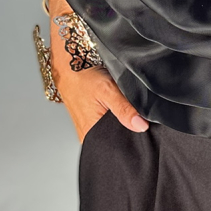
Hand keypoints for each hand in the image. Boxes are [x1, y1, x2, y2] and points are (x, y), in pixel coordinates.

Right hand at [49, 13, 148, 142]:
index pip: (116, 147)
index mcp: (91, 133)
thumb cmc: (81, 75)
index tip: (144, 134)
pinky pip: (106, 123)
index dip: (131, 142)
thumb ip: (124, 109)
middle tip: (136, 118)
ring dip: (121, 124)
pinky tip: (119, 109)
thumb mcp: (107, 90)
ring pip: (112, 131)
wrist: (67, 62)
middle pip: (115, 140)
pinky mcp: (89, 118)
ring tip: (127, 112)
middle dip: (128, 132)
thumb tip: (141, 126)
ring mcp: (88, 127)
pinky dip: (115, 117)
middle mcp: (88, 133)